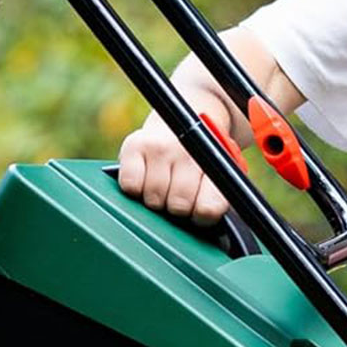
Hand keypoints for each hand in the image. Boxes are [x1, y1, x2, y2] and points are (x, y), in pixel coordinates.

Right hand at [117, 86, 234, 223]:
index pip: (208, 208)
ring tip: (162, 184)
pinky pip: (130, 185)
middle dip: (177, 208)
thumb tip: (202, 222)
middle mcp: (189, 150)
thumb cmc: (197, 163)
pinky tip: (144, 177)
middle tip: (178, 194)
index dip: (200, 217)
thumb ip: (215, 200)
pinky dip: (134, 188)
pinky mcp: (134, 145)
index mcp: (215, 162)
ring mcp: (161, 146)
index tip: (197, 211)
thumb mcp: (216, 177)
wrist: (179, 123)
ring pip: (153, 198)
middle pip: (178, 205)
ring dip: (156, 199)